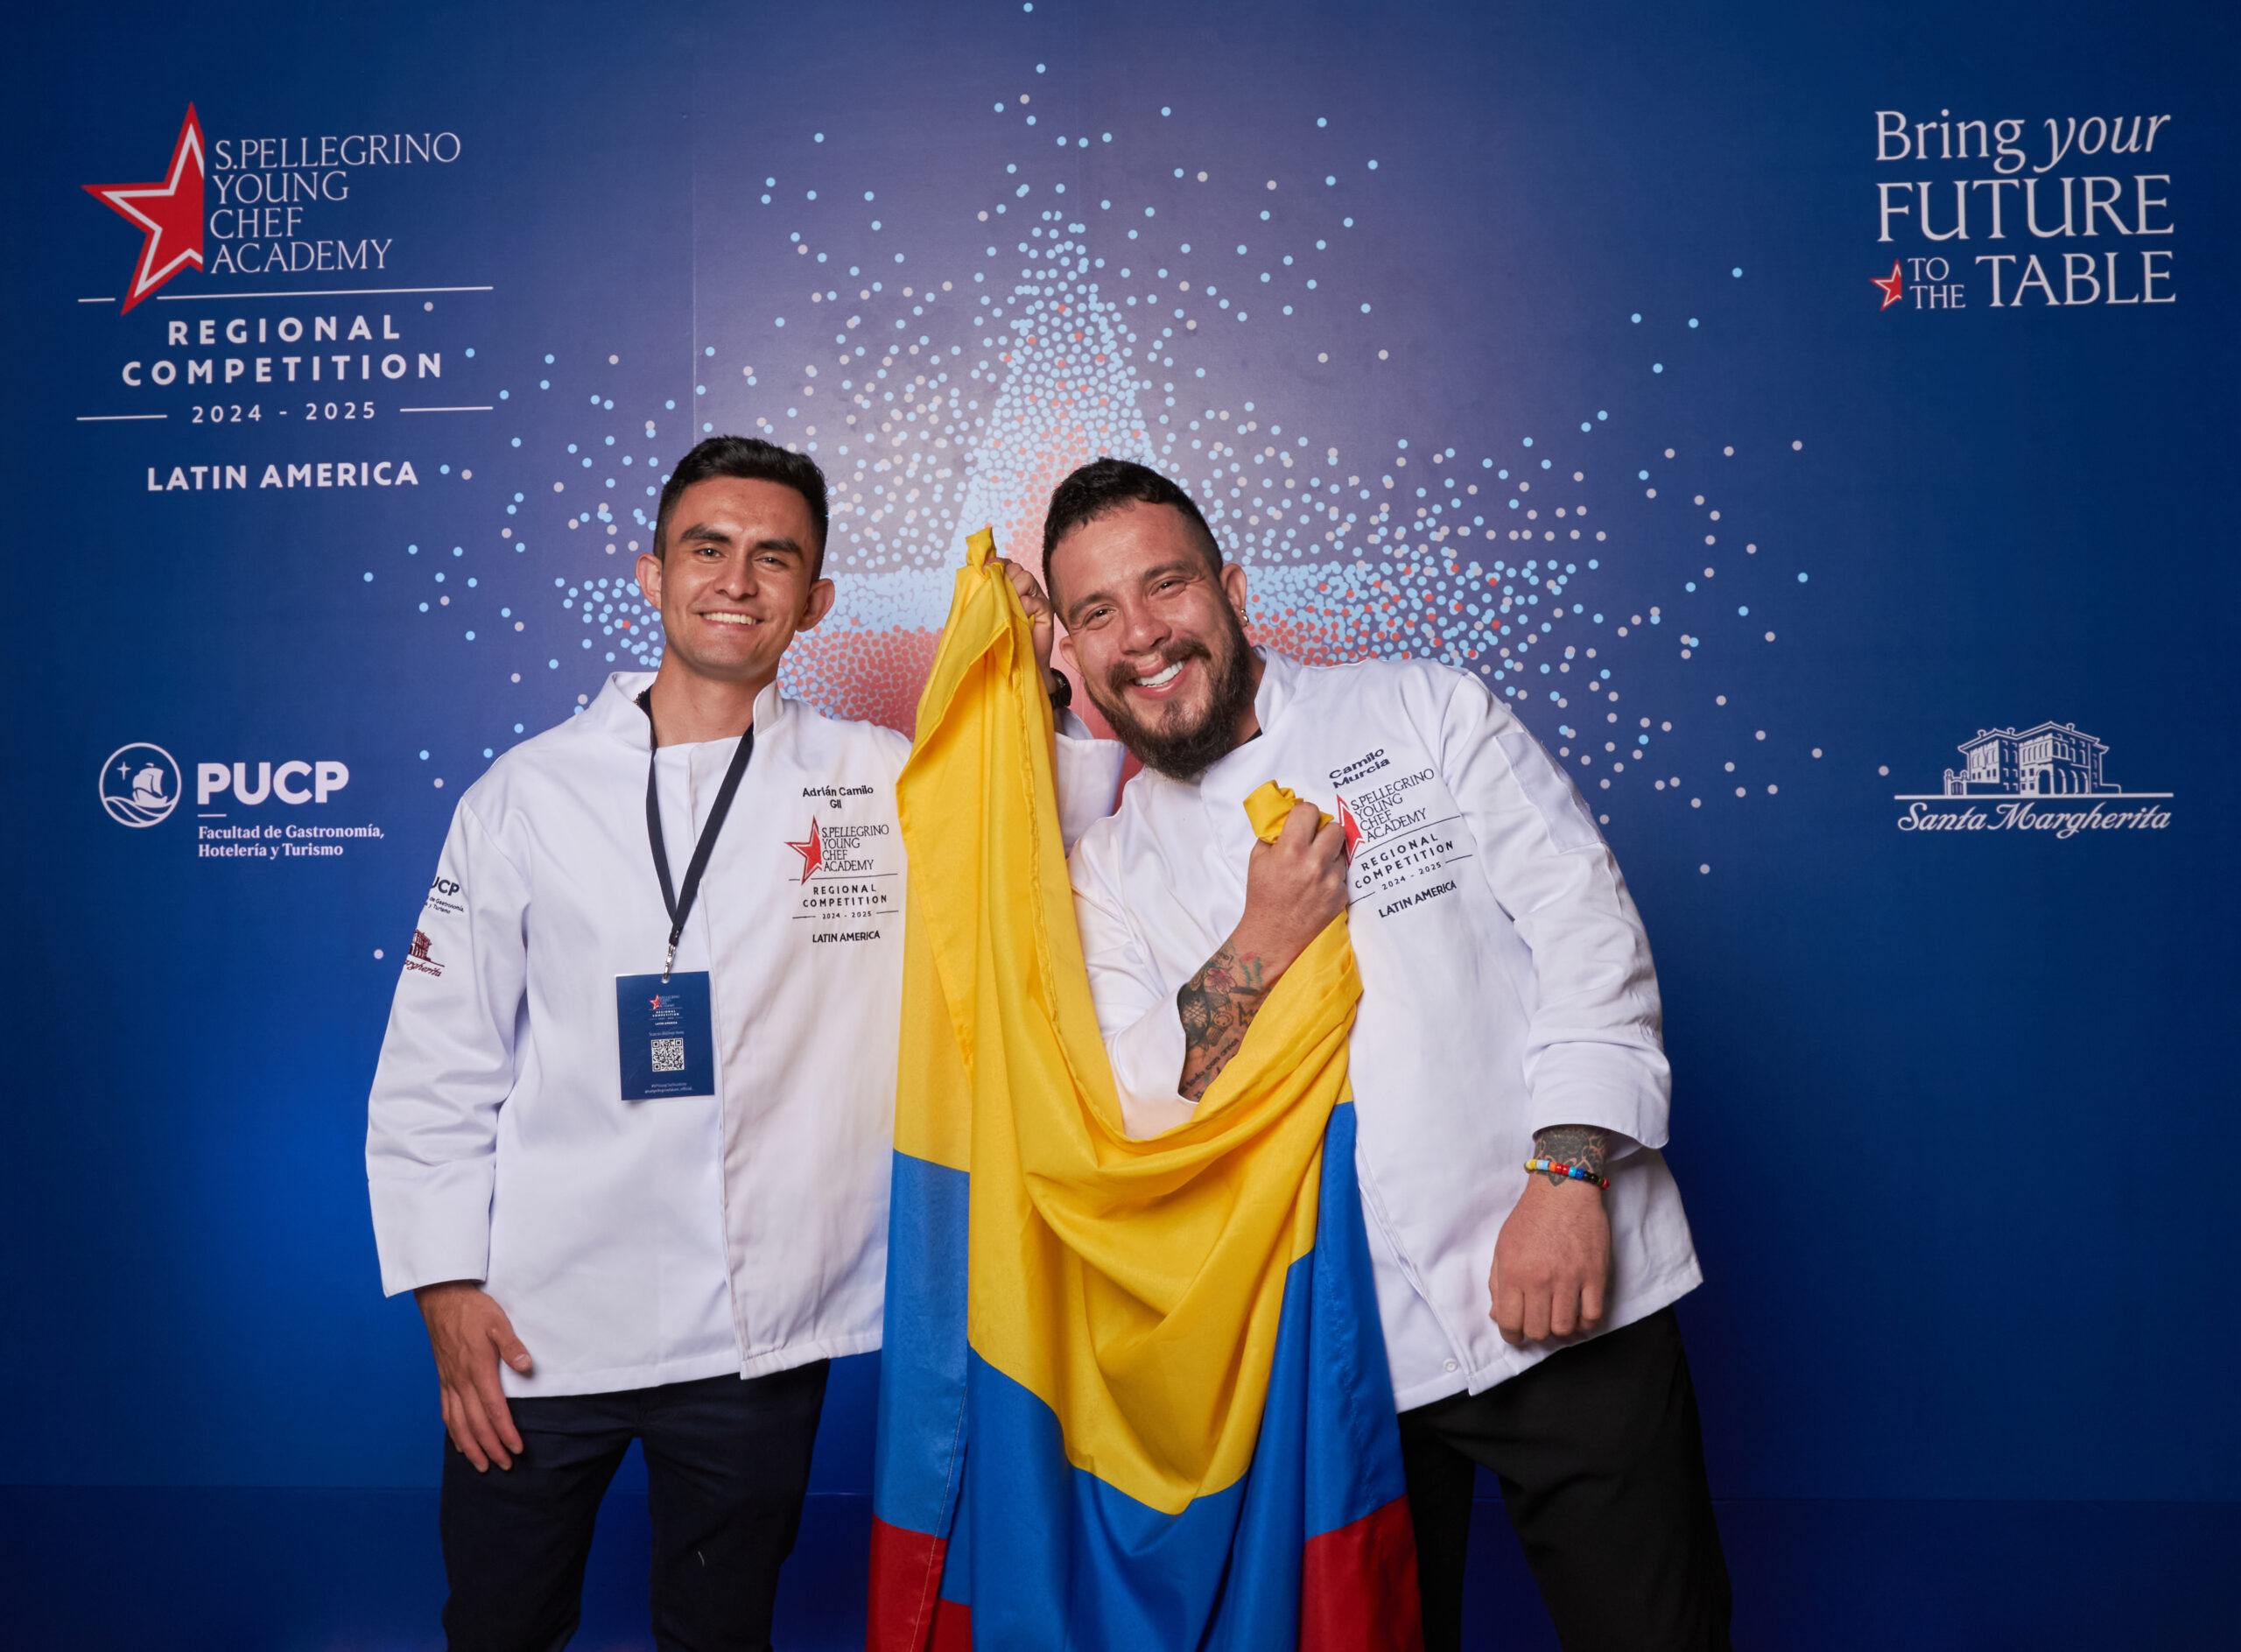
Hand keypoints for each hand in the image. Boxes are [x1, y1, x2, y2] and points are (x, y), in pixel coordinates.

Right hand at [415, 1280, 532, 1470]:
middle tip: (505, 1466)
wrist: (442, 1299)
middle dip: (491, 1448)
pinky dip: (453, 1432)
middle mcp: (461, 1381)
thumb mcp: (499, 1322)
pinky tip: (459, 1444)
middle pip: (476, 1424)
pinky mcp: (443, 1379)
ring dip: (470, 1447)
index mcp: (478, 1369)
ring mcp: (450, 1382)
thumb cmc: (474, 1310)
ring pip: (458, 1424)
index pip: (494, 1410)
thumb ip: (512, 1346)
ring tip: (482, 1466)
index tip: (517, 1449)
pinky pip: (446, 1413)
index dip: (505, 1433)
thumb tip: (527, 1366)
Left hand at [991, 555, 1057, 690]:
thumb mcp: (990, 614)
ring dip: (1013, 590)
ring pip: (1026, 578)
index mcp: (1012, 586)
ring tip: (1008, 609)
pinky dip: (1024, 605)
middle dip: (1004, 578)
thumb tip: (975, 575)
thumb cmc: (1003, 640)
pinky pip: (1033, 600)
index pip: (1006, 564)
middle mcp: (1026, 589)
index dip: (996, 564)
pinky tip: (1020, 617)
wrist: (1020, 664)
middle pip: (1016, 568)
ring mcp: (1037, 598)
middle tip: (998, 598)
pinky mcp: (1046, 611)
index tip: (983, 570)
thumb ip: (985, 596)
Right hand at [1230, 800, 1348, 981]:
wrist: (1273, 936)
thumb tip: (1287, 815)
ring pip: (1341, 851)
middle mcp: (1314, 864)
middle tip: (1314, 840)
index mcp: (1291, 850)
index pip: (1310, 811)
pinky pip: (1342, 874)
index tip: (1302, 820)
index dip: (1305, 813)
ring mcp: (1331, 881)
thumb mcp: (1258, 859)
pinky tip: (1317, 886)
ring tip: (1313, 868)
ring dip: (1329, 854)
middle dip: (1324, 831)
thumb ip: (1274, 834)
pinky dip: (1332, 876)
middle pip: (1335, 828)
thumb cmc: (1262, 897)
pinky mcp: (1342, 896)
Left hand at [1489, 1176, 1610, 1344]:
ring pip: (1565, 1328)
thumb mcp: (1503, 1247)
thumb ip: (1497, 1284)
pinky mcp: (1595, 1275)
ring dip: (1559, 1329)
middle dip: (1535, 1332)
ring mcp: (1570, 1279)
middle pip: (1538, 1330)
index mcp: (1514, 1273)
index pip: (1509, 1323)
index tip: (1516, 1334)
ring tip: (1557, 1316)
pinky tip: (1579, 1312)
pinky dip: (1585, 1322)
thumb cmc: (1530, 1218)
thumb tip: (1496, 1316)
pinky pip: (1593, 1316)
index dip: (1511, 1336)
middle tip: (1537, 1322)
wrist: (1563, 1191)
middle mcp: (1540, 1280)